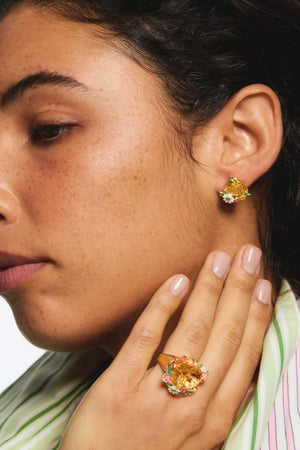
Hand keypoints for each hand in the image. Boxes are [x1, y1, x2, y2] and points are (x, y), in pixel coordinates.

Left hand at [59, 245, 272, 449]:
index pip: (245, 356)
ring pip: (191, 333)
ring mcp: (156, 397)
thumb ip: (218, 405)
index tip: (264, 285)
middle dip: (240, 291)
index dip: (257, 316)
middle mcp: (193, 406)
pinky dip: (162, 307)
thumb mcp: (198, 442)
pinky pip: (145, 340)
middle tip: (248, 255)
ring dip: (209, 290)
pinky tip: (177, 282)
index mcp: (215, 419)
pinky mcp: (118, 389)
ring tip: (219, 259)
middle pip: (224, 336)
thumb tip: (244, 372)